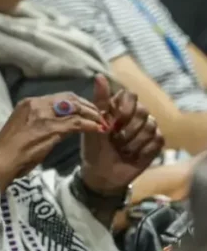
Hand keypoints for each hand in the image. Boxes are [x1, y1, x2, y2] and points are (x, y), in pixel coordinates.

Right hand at [0, 92, 104, 190]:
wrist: (0, 163)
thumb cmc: (8, 152)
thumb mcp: (23, 129)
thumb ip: (39, 122)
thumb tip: (58, 124)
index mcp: (28, 103)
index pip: (59, 97)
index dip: (77, 102)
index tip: (86, 111)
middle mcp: (36, 104)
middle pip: (70, 98)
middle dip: (88, 106)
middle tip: (99, 116)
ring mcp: (43, 115)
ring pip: (76, 108)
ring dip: (92, 115)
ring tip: (102, 123)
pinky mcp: (50, 128)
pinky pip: (76, 123)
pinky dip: (90, 125)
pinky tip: (98, 130)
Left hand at [81, 75, 163, 194]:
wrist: (101, 174)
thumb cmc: (94, 149)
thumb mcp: (93, 125)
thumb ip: (98, 101)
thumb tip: (99, 76)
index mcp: (118, 108)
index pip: (130, 95)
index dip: (124, 109)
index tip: (112, 123)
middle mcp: (135, 115)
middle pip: (142, 111)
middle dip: (126, 129)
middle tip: (114, 140)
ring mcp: (147, 129)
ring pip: (150, 126)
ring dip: (132, 142)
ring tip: (121, 149)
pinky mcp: (155, 143)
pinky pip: (156, 140)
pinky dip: (142, 150)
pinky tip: (132, 156)